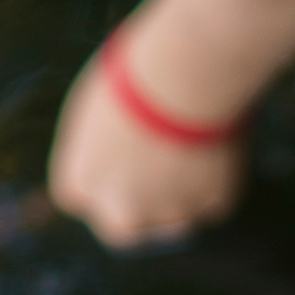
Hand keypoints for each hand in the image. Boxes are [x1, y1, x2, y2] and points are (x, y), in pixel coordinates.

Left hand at [47, 0, 294, 250]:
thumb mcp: (100, 104)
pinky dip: (216, 170)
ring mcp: (165, 214)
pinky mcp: (209, 206)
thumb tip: (117, 148)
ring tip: (190, 129)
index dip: (103, 177)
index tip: (121, 156)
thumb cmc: (138, 67)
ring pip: (173, 213)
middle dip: (139, 206)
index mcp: (78, 181)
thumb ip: (102, 141)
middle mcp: (117, 211)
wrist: (186, 69)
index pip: (82, 197)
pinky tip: (216, 132)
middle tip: (159, 171)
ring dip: (179, 188)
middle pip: (122, 227)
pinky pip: (212, 194)